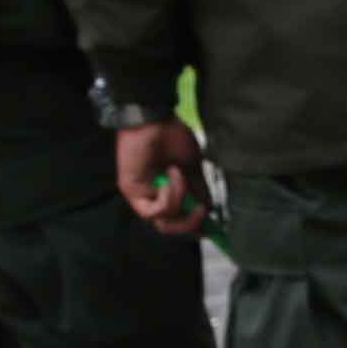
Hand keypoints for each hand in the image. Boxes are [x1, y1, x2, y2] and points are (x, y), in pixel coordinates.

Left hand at [112, 117, 210, 236]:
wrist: (154, 119)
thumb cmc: (172, 136)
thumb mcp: (193, 166)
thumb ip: (199, 190)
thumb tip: (210, 209)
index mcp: (170, 192)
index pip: (181, 221)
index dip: (197, 228)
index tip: (214, 227)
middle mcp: (155, 198)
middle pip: (171, 229)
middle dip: (191, 224)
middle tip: (201, 210)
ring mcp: (142, 196)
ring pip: (163, 223)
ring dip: (179, 201)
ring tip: (181, 176)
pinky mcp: (132, 192)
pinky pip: (153, 211)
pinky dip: (169, 196)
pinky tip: (171, 175)